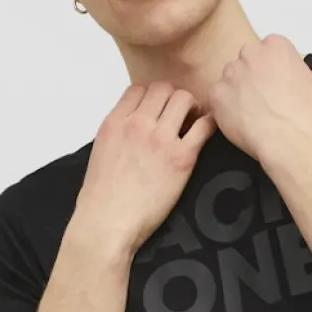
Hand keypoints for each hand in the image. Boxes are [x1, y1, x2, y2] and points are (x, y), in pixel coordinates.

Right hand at [73, 83, 215, 257]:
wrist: (107, 223)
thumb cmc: (102, 197)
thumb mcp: (101, 153)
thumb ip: (118, 134)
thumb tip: (131, 130)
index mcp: (114, 122)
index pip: (138, 89)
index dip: (151, 97)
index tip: (158, 110)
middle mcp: (137, 124)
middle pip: (163, 88)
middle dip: (173, 98)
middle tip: (179, 115)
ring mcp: (160, 139)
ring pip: (184, 99)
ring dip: (191, 107)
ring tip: (192, 123)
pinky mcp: (181, 158)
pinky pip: (204, 127)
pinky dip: (209, 125)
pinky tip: (208, 132)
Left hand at [208, 34, 311, 164]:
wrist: (288, 137)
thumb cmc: (308, 111)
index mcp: (275, 46)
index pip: (269, 51)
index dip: (274, 70)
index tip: (279, 86)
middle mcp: (249, 53)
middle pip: (247, 62)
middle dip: (253, 77)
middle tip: (264, 100)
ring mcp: (230, 73)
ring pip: (230, 79)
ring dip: (237, 92)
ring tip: (251, 113)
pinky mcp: (217, 94)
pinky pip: (216, 97)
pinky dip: (224, 107)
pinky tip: (238, 120)